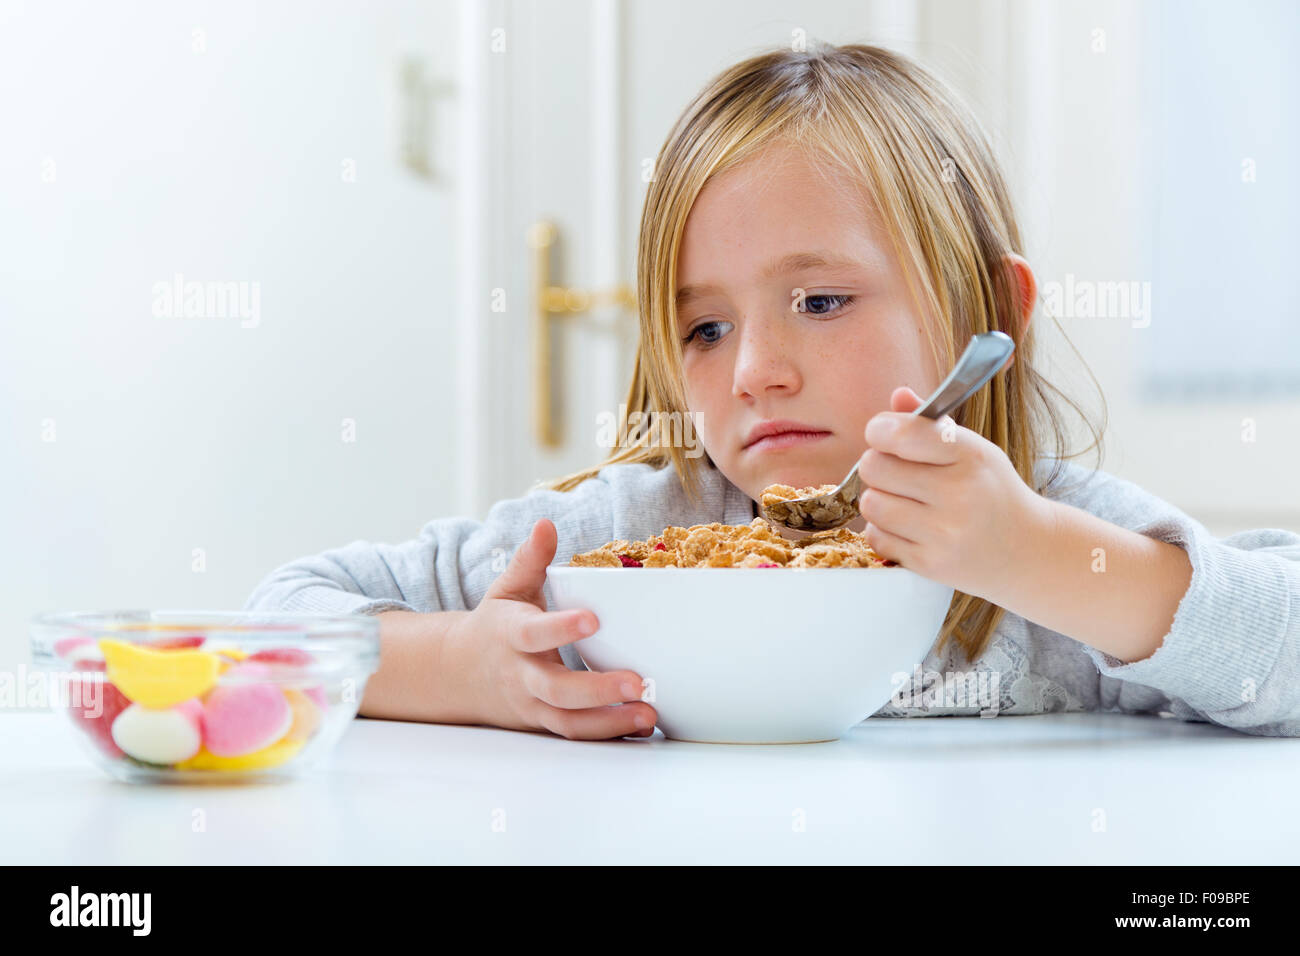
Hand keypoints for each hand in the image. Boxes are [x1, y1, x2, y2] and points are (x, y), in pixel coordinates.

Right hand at [451, 518, 657, 739]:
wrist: (461, 674)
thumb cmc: (496, 625)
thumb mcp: (507, 589)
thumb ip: (530, 559)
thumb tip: (546, 524)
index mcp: (511, 635)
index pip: (534, 633)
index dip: (561, 628)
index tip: (594, 619)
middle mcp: (521, 675)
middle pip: (556, 689)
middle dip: (597, 689)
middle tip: (637, 682)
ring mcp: (532, 704)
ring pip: (568, 721)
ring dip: (610, 722)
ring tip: (649, 714)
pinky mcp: (544, 723)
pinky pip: (575, 733)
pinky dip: (607, 733)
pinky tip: (640, 726)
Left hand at [856, 386, 1048, 598]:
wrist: (1024, 549)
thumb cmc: (990, 490)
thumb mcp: (973, 449)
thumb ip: (930, 423)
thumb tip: (898, 395)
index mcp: (969, 455)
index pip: (901, 434)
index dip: (879, 430)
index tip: (882, 434)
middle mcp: (958, 494)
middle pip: (874, 467)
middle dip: (876, 465)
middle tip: (894, 471)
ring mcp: (945, 532)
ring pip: (870, 504)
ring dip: (878, 499)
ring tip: (901, 500)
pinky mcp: (931, 564)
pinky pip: (876, 537)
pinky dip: (883, 531)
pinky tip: (908, 528)